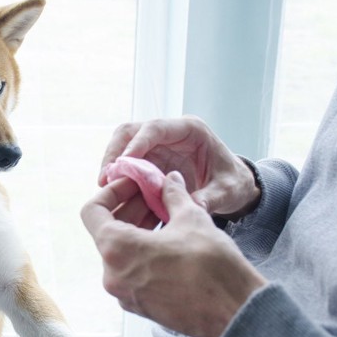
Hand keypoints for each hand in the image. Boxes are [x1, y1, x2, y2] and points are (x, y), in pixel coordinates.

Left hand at [81, 172, 266, 336]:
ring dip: (137, 230)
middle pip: (107, 232)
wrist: (235, 313)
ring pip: (120, 253)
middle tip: (153, 195)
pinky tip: (168, 241)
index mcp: (116, 249)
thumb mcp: (191, 218)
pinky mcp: (140, 306)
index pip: (93, 211)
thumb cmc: (212, 266)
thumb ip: (173, 195)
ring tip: (164, 216)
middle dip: (129, 209)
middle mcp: (112, 275)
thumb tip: (169, 180)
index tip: (134, 185)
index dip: (112, 192)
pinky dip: (143, 253)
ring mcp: (125, 294)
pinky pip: (132, 272)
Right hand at [98, 116, 259, 220]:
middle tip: (105, 178)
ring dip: (111, 163)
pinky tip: (113, 192)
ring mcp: (156, 145)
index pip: (156, 128)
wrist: (232, 186)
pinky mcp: (149, 159)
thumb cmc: (232, 183)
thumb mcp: (227, 191)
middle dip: (115, 152)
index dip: (137, 143)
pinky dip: (118, 174)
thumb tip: (189, 208)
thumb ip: (210, 198)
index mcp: (190, 130)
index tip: (122, 163)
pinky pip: (126, 161)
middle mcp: (169, 133)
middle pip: (131, 131)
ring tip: (104, 186)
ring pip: (123, 144)